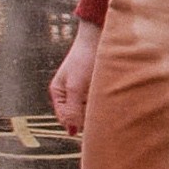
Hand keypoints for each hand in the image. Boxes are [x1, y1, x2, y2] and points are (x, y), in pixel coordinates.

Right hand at [47, 20, 99, 135]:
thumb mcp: (75, 87)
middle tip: (100, 110)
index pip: (65, 119)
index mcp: (58, 93)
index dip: (78, 124)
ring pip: (90, 109)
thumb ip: (72, 109)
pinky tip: (110, 95)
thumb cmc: (84, 59)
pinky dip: (104, 101)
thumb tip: (71, 131)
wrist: (99, 37)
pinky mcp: (95, 86)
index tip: (92, 123)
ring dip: (98, 108)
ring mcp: (82, 90)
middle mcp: (69, 94)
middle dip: (89, 116)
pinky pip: (98, 101)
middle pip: (78, 116)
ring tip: (106, 99)